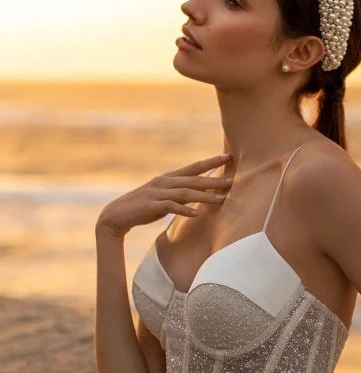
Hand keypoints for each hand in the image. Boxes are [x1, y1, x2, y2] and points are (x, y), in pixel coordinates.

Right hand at [96, 152, 232, 236]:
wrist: (116, 215)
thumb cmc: (143, 207)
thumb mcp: (164, 198)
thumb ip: (181, 194)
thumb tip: (201, 194)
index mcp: (168, 178)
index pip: (193, 167)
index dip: (211, 162)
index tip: (228, 157)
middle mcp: (164, 182)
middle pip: (193, 179)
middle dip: (214, 180)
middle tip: (232, 181)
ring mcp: (157, 192)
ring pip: (186, 192)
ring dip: (205, 196)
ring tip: (221, 200)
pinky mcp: (152, 205)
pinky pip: (171, 206)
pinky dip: (184, 209)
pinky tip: (196, 214)